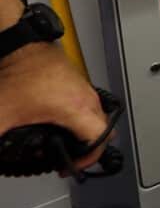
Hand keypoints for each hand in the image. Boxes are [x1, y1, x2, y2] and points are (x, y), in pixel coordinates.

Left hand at [0, 42, 110, 173]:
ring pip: (97, 116)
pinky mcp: (77, 81)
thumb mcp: (4, 115)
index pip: (100, 139)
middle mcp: (86, 97)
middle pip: (103, 129)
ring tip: (64, 140)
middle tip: (69, 156)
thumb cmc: (20, 71)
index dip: (89, 158)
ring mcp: (84, 87)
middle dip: (87, 147)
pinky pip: (88, 104)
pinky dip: (78, 116)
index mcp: (76, 107)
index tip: (73, 165)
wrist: (21, 43)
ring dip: (84, 130)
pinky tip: (57, 119)